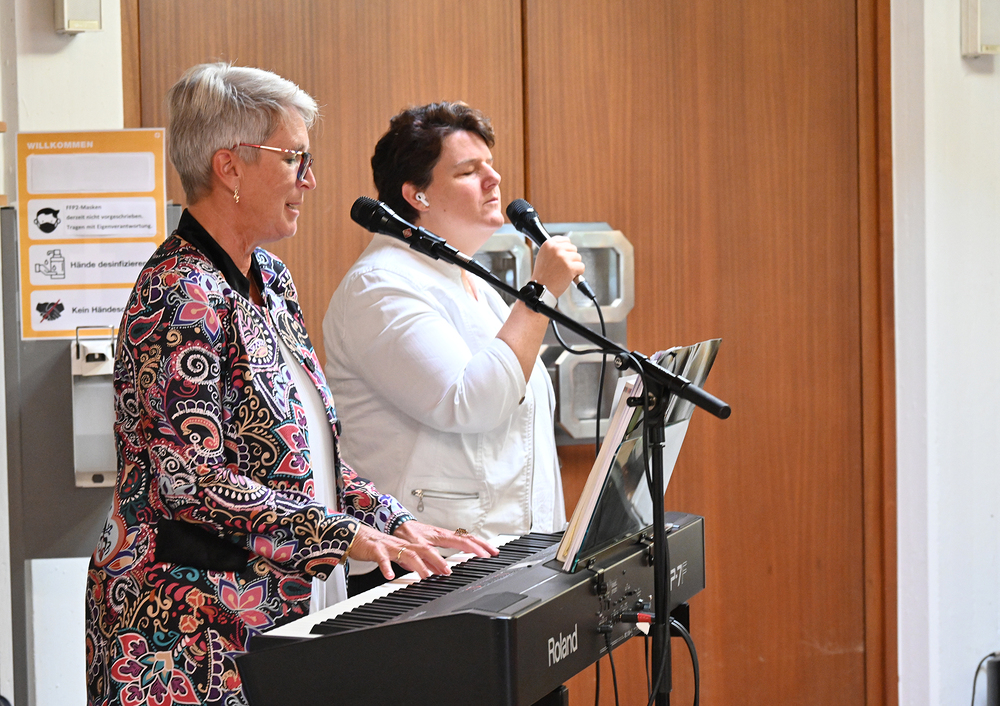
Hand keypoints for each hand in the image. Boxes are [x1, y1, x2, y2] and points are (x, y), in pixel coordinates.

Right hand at [345, 522, 496, 581]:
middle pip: (434, 547)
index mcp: (425, 540)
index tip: (488, 552)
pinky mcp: (378, 550)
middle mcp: (413, 542)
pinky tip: (389, 575)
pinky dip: (387, 566)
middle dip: (448, 557)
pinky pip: (383, 558)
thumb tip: (443, 569)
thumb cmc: (390, 544)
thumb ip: (428, 560)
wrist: (363, 536)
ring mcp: (396, 545)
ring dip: (421, 564)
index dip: (472, 545)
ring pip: (411, 553)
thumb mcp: (413, 552)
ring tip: (428, 575)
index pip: (453, 540)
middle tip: (460, 567)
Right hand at [530, 236, 584, 296]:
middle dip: (571, 258)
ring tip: (564, 272)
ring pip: (578, 258)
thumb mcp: (543, 256)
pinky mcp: (570, 267)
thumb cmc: (542, 276)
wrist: (541, 289)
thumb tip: (566, 246)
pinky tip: (569, 276)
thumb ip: (553, 250)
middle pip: (573, 249)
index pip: (565, 240)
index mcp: (548, 244)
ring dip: (574, 266)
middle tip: (562, 267)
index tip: (565, 255)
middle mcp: (556, 249)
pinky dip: (578, 273)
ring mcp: (563, 257)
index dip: (567, 249)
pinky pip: (581, 267)